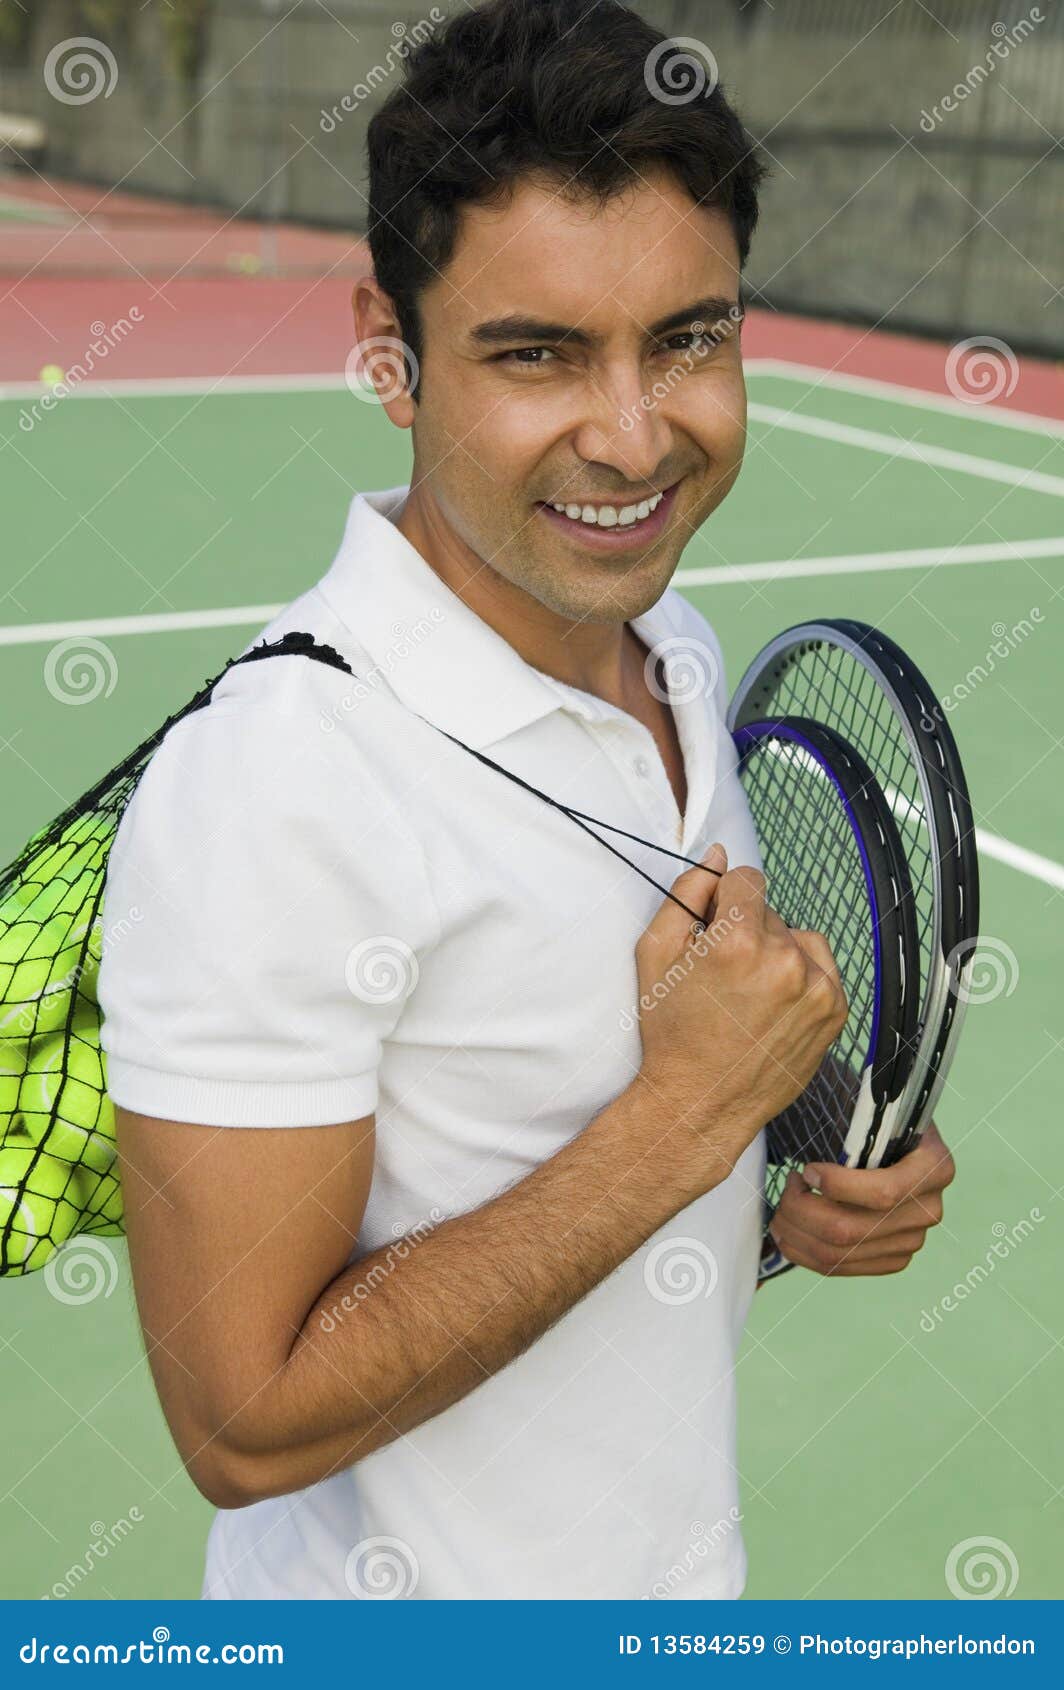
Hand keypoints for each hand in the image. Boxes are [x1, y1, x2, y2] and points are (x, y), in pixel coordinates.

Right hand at [634, 844, 848, 1181]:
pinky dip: (800, 977)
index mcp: (738, 941)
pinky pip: (821, 966)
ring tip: (750, 992)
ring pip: (797, 937)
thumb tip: (717, 857)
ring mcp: (816, 987)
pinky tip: (772, 1005)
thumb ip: (686, 895)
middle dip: (747, 931)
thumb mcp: (654, 955)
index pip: (745, 879)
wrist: (701, 1102)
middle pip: (769, 912)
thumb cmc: (672, 1033)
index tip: (713, 930)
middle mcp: (784, 959)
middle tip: (723, 975)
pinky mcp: (835, 1010)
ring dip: (777, 951)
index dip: (723, 901)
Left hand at [769, 1121, 954, 1275]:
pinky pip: (841, 1268)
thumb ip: (854, 1123)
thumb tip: (808, 1119)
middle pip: (849, 1229)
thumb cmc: (879, 1122)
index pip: (882, 1192)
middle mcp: (929, 1210)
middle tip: (784, 1188)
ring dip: (795, 1234)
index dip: (835, 1185)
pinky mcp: (893, 1259)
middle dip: (800, 1211)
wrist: (899, 1145)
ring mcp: (912, 1241)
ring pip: (838, 1254)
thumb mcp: (876, 1112)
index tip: (805, 1169)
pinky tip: (788, 1233)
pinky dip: (804, 1253)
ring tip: (779, 1211)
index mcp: (934, 1168)